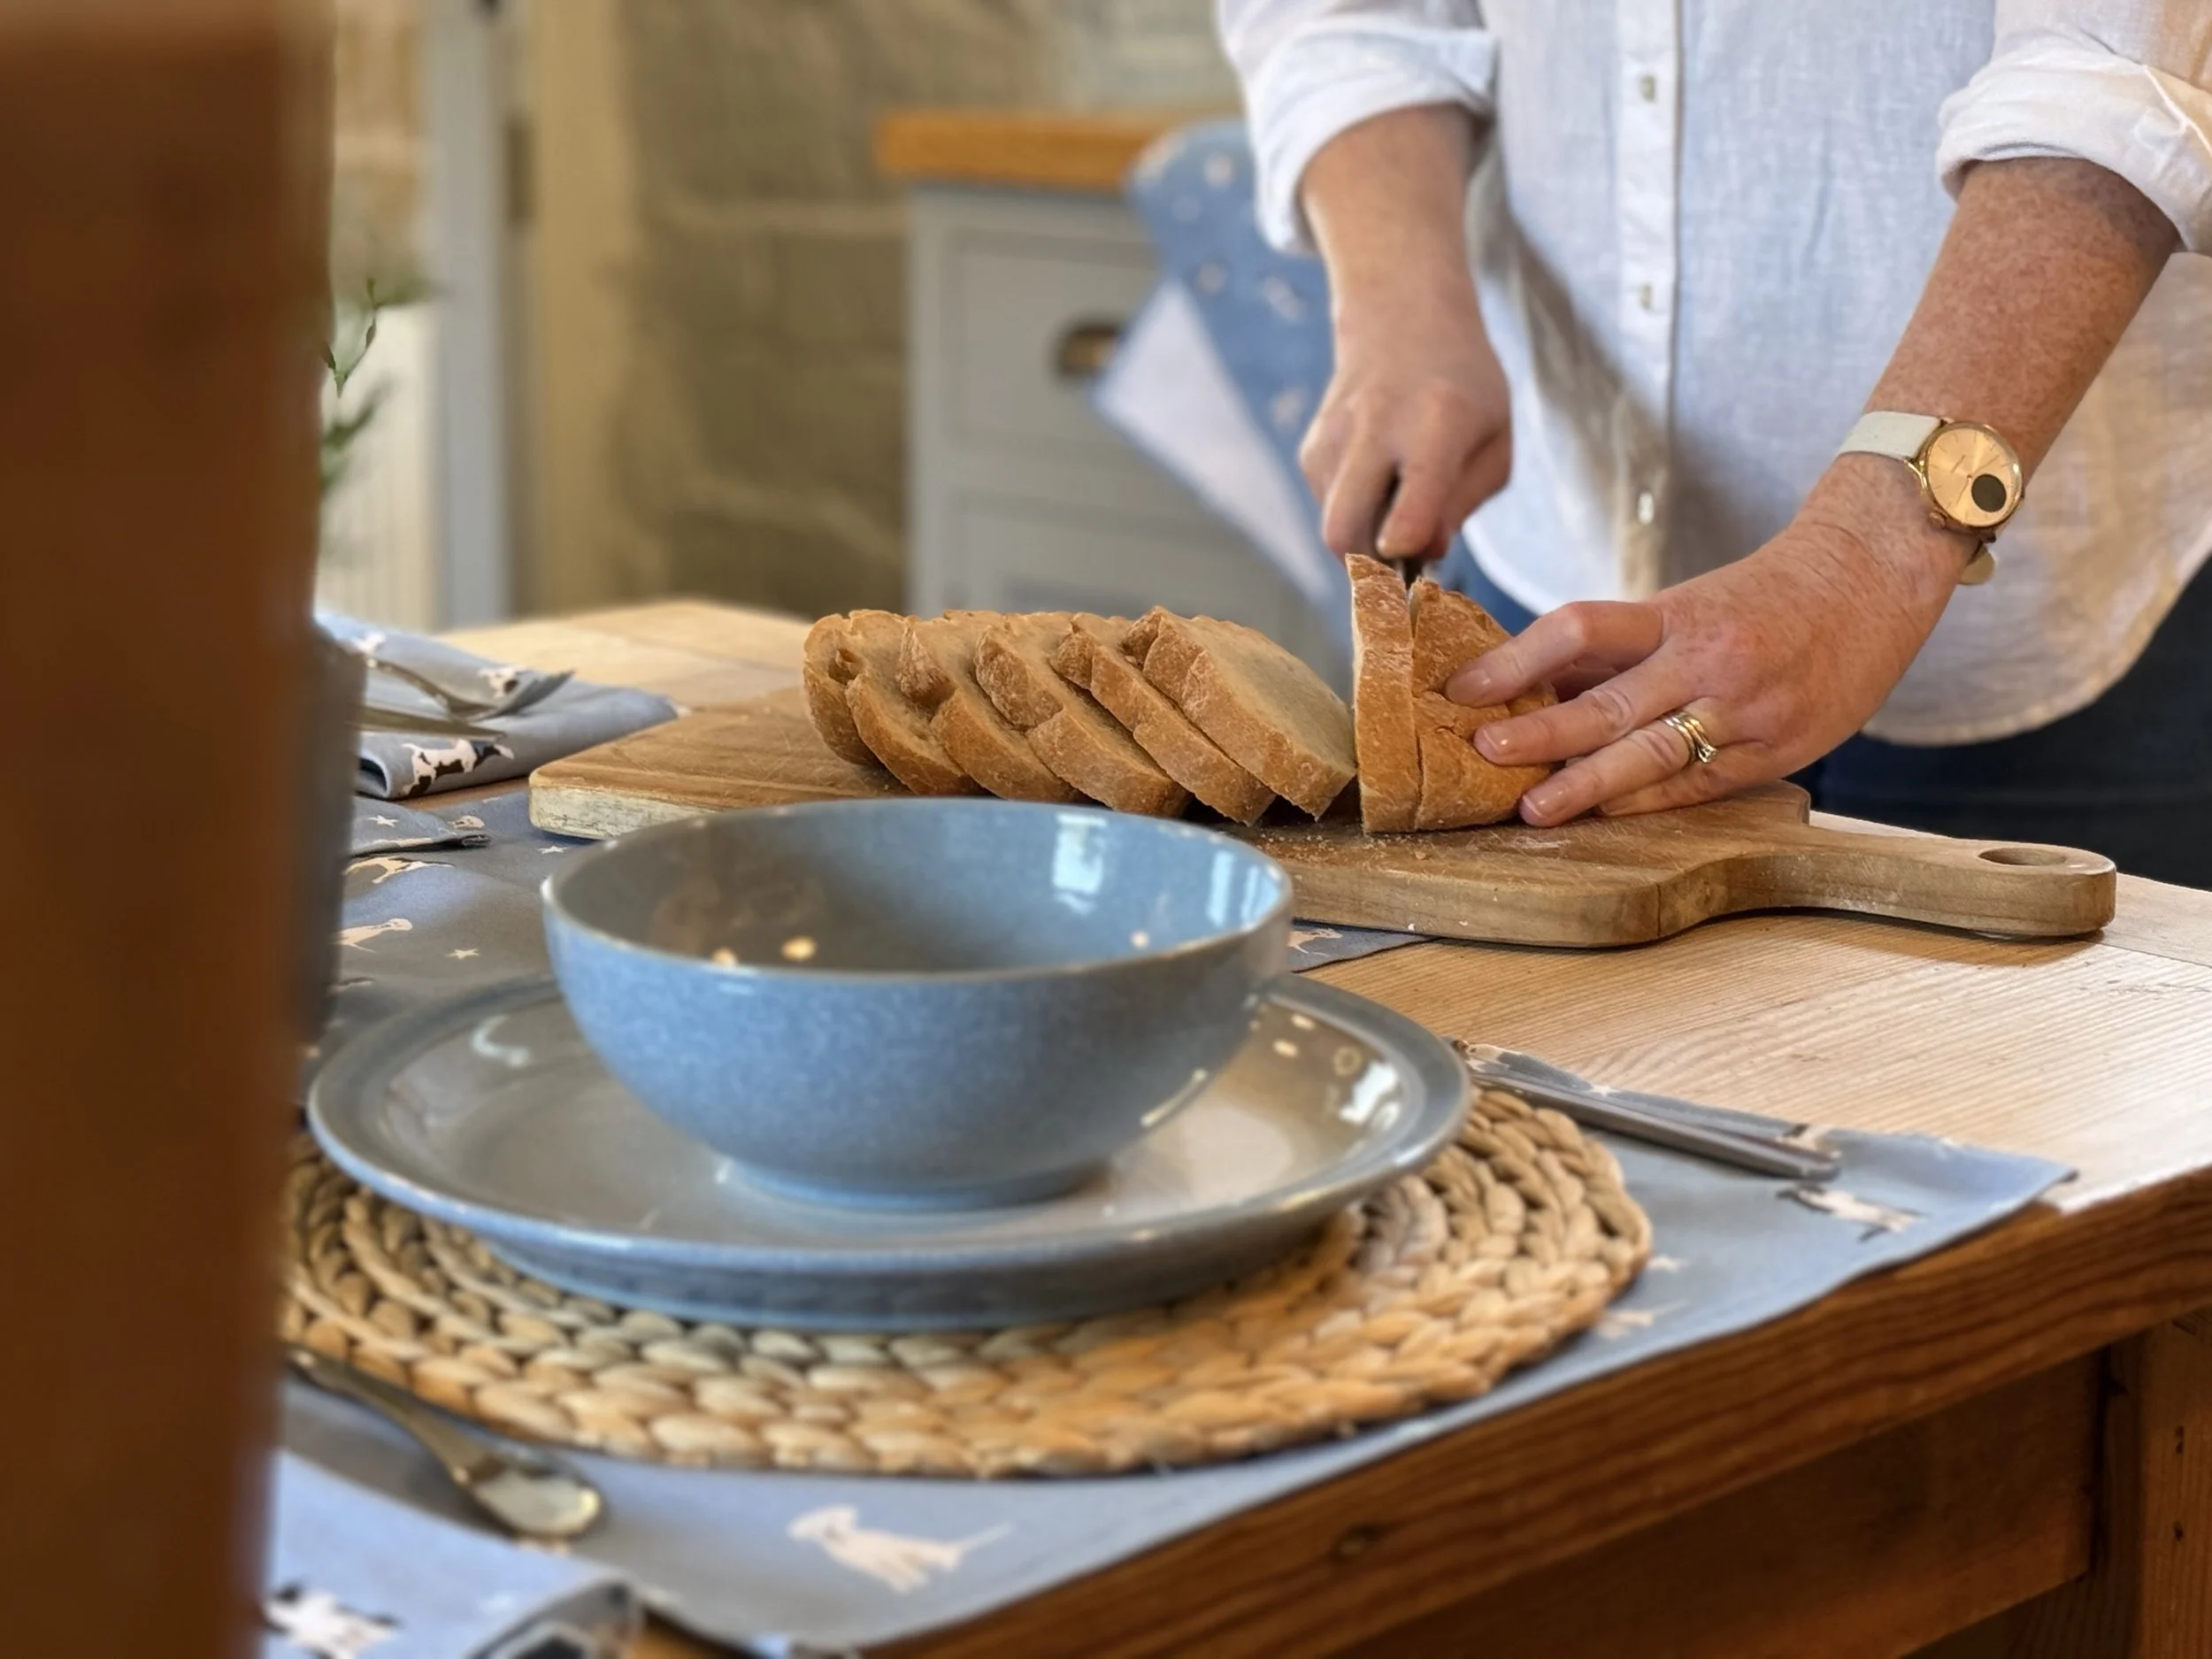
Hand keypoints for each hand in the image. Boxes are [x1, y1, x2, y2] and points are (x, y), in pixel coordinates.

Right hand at [1300, 274, 1511, 560]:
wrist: (1402, 320)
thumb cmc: (1464, 392)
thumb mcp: (1493, 442)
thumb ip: (1462, 503)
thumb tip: (1420, 553)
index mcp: (1438, 421)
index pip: (1413, 491)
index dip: (1403, 537)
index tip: (1402, 553)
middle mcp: (1375, 426)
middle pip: (1345, 528)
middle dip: (1371, 569)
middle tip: (1406, 568)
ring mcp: (1333, 438)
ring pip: (1334, 528)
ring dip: (1369, 540)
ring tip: (1402, 508)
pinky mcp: (1310, 450)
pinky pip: (1329, 510)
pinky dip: (1356, 514)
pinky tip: (1380, 481)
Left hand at [1443, 459, 1968, 824]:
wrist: (1874, 577)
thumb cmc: (1764, 596)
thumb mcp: (1689, 604)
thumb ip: (1618, 646)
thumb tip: (1530, 687)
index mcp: (1677, 614)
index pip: (1579, 628)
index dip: (1516, 659)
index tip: (1464, 688)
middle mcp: (1708, 660)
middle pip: (1609, 703)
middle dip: (1540, 734)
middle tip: (1480, 754)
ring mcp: (1745, 710)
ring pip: (1653, 755)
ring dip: (1586, 786)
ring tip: (1532, 808)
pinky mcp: (1777, 751)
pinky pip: (1699, 786)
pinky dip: (1647, 803)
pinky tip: (1602, 818)